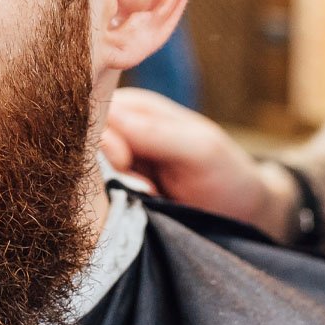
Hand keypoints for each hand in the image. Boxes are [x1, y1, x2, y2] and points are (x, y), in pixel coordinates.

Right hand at [101, 88, 299, 242]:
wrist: (243, 216)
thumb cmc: (228, 175)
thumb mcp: (201, 149)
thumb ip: (157, 132)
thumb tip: (109, 117)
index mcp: (133, 108)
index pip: (91, 111)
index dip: (101, 135)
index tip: (127, 160)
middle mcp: (115, 131)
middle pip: (81, 143)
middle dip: (108, 168)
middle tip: (145, 186)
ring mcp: (111, 163)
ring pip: (84, 173)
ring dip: (112, 190)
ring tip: (149, 198)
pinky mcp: (111, 191)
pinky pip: (92, 196)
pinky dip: (112, 206)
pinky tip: (138, 209)